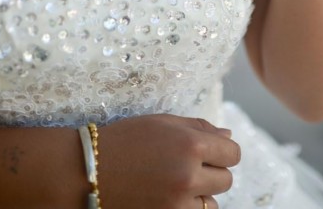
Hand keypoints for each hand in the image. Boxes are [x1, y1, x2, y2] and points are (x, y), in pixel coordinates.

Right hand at [98, 113, 239, 208]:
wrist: (89, 171)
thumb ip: (200, 128)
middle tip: (189, 166)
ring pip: (212, 204)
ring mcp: (178, 204)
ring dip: (201, 195)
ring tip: (175, 183)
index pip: (232, 154)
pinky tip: (170, 197)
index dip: (224, 151)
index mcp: (191, 145)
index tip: (211, 152)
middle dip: (212, 172)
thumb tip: (228, 137)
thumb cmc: (126, 140)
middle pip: (225, 180)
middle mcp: (189, 176)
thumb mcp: (163, 123)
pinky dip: (188, 208)